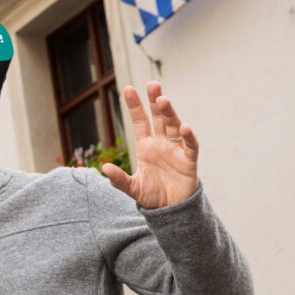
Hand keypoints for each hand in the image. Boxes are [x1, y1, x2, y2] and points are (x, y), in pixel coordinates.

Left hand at [101, 81, 199, 208]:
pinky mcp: (189, 159)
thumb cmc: (152, 196)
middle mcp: (161, 143)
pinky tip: (185, 127)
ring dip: (169, 113)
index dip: (135, 106)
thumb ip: (119, 179)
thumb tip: (104, 167)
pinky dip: (188, 136)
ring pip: (174, 125)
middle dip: (155, 101)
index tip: (128, 89)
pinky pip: (190, 145)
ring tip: (163, 100)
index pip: (140, 121)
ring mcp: (176, 149)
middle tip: (152, 84)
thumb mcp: (132, 188)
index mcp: (146, 146)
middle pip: (159, 117)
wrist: (170, 210)